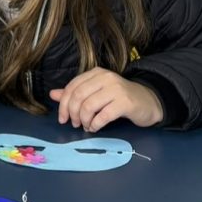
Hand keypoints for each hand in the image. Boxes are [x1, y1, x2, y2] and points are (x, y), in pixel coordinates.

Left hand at [48, 68, 162, 132]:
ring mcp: (116, 89)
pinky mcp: (125, 102)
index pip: (72, 87)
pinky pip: (103, 116)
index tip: (63, 118)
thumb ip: (75, 93)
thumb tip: (53, 94)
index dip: (63, 104)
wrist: (149, 101)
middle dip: (72, 113)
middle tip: (74, 124)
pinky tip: (95, 128)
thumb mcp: (96, 92)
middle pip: (78, 96)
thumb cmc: (119, 97)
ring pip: (89, 106)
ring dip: (84, 120)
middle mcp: (105, 78)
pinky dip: (95, 124)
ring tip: (86, 126)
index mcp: (95, 73)